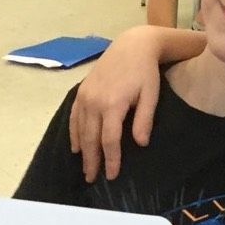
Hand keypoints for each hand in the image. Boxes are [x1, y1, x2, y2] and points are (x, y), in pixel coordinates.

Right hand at [68, 28, 164, 181]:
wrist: (132, 45)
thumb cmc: (145, 72)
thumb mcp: (150, 95)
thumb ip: (144, 120)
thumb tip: (140, 144)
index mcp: (113, 104)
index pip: (109, 140)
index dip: (110, 160)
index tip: (112, 176)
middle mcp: (94, 101)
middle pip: (91, 139)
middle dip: (92, 161)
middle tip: (92, 179)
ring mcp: (85, 96)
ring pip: (80, 130)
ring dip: (82, 151)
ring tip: (85, 168)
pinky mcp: (81, 91)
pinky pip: (74, 117)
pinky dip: (74, 133)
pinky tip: (76, 147)